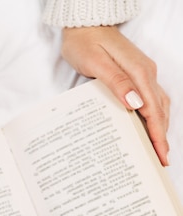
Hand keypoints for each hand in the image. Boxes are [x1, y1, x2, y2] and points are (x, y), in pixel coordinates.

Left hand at [61, 26, 169, 165]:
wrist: (84, 24)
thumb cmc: (85, 43)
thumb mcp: (96, 62)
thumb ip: (116, 82)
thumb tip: (135, 103)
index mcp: (139, 72)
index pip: (153, 109)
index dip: (158, 133)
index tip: (160, 153)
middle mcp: (145, 73)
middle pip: (160, 110)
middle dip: (162, 136)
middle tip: (161, 160)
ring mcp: (142, 73)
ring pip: (157, 105)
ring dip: (159, 127)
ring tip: (156, 149)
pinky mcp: (135, 74)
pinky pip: (149, 98)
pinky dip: (151, 115)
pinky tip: (146, 128)